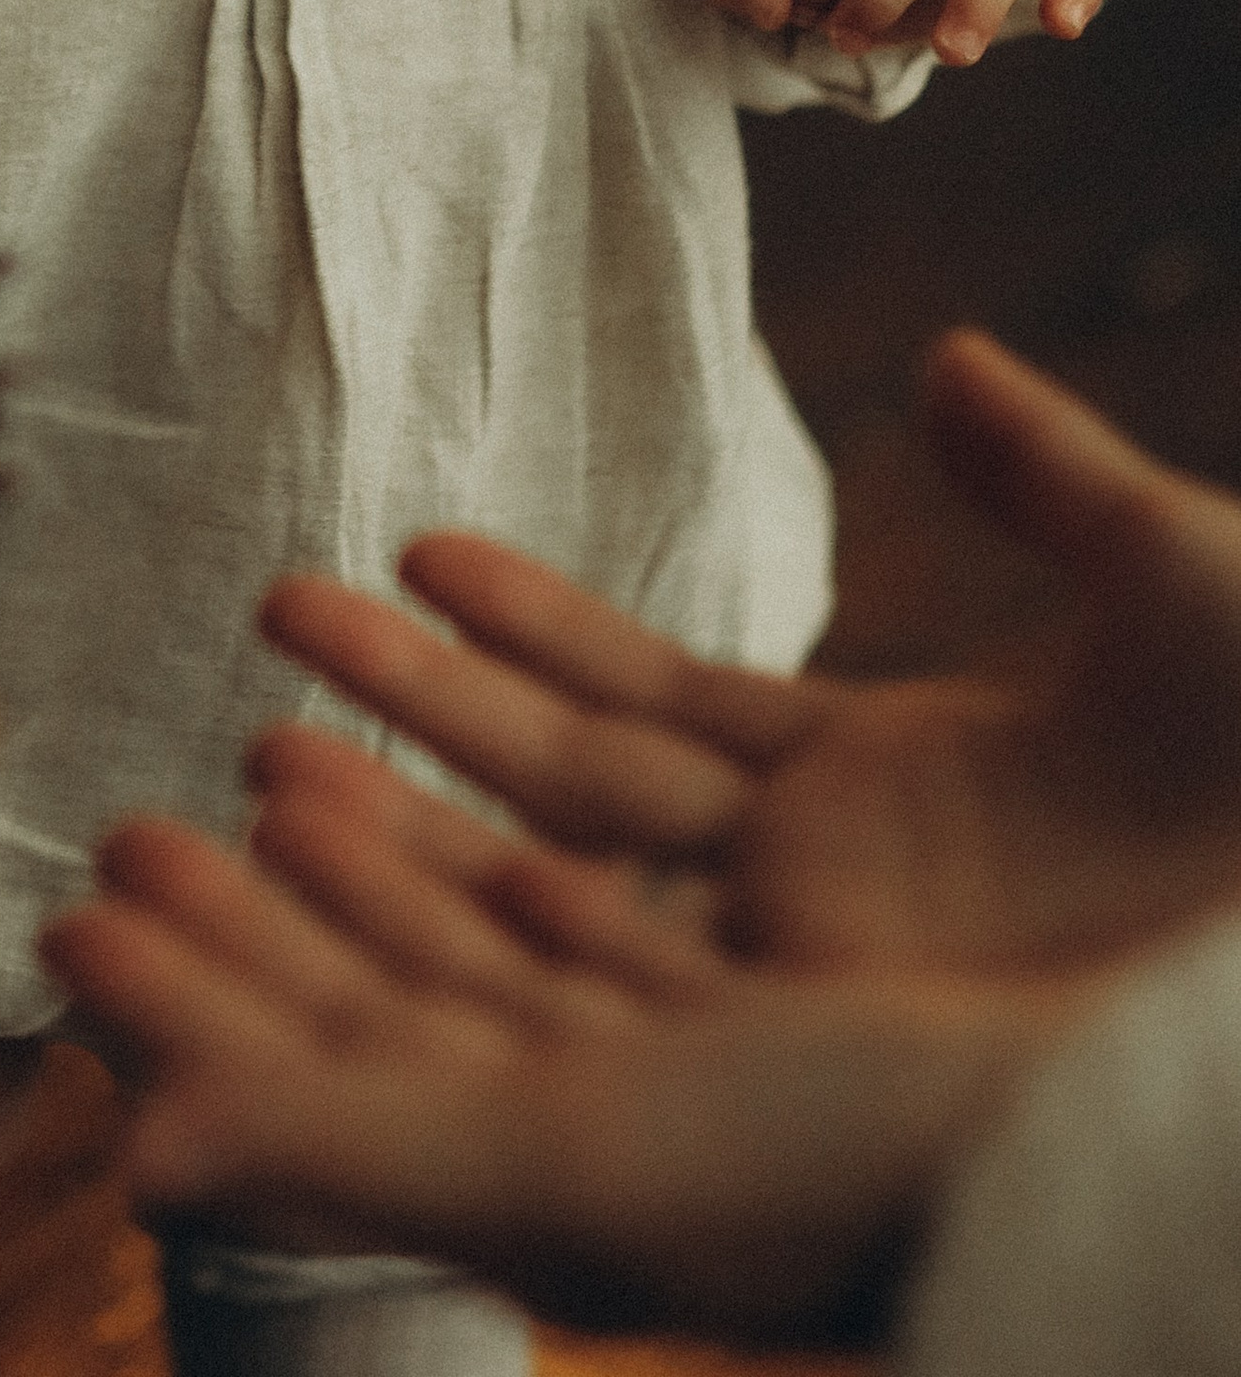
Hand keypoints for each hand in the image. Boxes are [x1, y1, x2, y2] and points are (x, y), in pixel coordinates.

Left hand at [46, 792, 1075, 1340]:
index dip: (183, 1004)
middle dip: (247, 920)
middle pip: (366, 1009)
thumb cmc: (808, 1176)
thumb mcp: (554, 1155)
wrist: (1049, 1138)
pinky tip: (487, 829)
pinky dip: (528, 858)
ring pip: (478, 954)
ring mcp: (666, 1071)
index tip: (62, 922)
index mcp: (508, 1193)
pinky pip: (606, 921)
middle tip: (121, 826)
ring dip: (376, 860)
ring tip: (271, 757)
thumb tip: (141, 1164)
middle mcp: (573, 1140)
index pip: (299, 1088)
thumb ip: (345, 1148)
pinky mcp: (757, 1009)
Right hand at [234, 331, 1240, 978]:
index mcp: (889, 786)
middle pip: (572, 794)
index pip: (658, 702)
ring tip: (261, 758)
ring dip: (416, 837)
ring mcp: (818, 984)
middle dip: (416, 711)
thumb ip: (1051, 481)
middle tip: (278, 610)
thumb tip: (953, 356)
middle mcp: (822, 894)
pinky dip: (490, 955)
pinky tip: (378, 889)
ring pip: (567, 902)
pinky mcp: (831, 1055)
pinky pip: (624, 1004)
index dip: (532, 628)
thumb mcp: (1179, 580)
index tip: (415, 549)